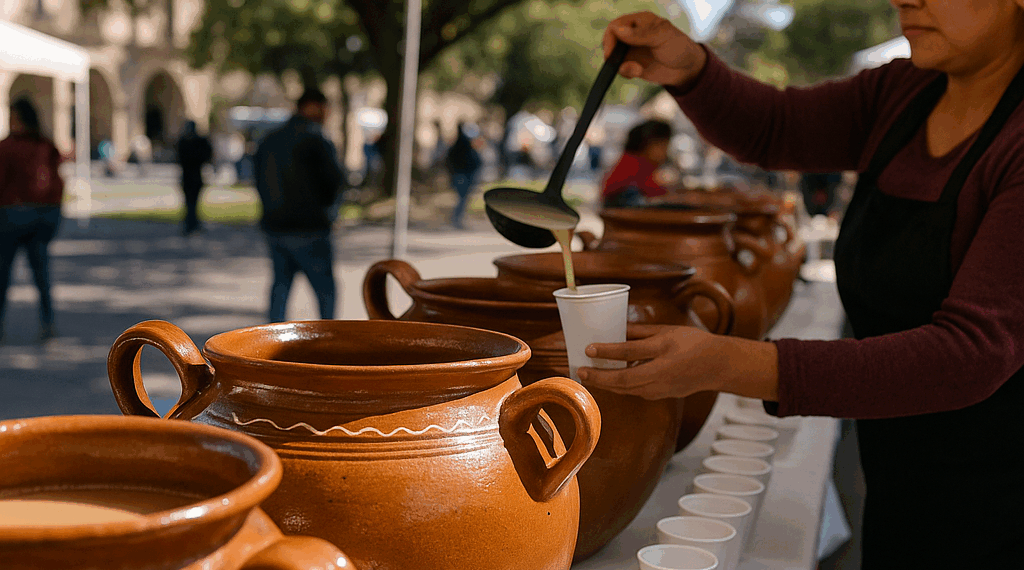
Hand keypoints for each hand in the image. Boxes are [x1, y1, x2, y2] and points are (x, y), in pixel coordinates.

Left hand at [577, 324, 779, 401]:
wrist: (718, 366)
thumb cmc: (693, 343)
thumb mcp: (668, 331)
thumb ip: (641, 331)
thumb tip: (615, 328)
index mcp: (664, 350)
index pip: (630, 352)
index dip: (607, 351)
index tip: (589, 348)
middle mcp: (662, 372)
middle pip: (624, 379)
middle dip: (599, 377)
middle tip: (580, 371)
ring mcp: (662, 388)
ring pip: (627, 389)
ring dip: (605, 385)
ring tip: (587, 377)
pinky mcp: (661, 395)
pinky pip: (635, 392)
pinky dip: (619, 387)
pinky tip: (607, 381)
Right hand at [603, 11, 707, 87]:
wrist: (687, 69)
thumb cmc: (678, 46)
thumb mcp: (662, 36)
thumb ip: (641, 34)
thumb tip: (618, 31)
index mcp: (639, 22)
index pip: (615, 26)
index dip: (610, 38)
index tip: (611, 52)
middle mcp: (632, 35)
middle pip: (611, 41)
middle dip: (612, 54)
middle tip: (618, 64)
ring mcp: (632, 51)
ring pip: (614, 57)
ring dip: (621, 65)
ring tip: (636, 70)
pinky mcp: (633, 65)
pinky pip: (621, 69)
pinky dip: (626, 73)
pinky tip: (638, 73)